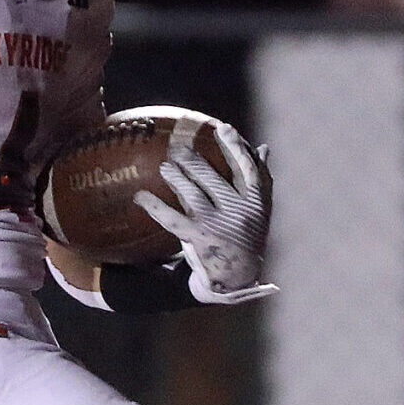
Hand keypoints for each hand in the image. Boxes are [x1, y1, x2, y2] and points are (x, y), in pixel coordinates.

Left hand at [136, 122, 276, 303]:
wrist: (239, 276)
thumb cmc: (247, 236)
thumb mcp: (260, 210)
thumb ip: (260, 180)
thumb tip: (263, 148)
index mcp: (255, 203)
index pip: (247, 170)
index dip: (235, 148)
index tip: (222, 128)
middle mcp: (239, 213)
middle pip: (215, 181)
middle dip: (195, 162)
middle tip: (178, 148)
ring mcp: (218, 226)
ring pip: (194, 196)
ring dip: (177, 178)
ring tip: (165, 166)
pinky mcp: (199, 239)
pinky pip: (173, 219)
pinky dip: (155, 206)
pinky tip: (140, 196)